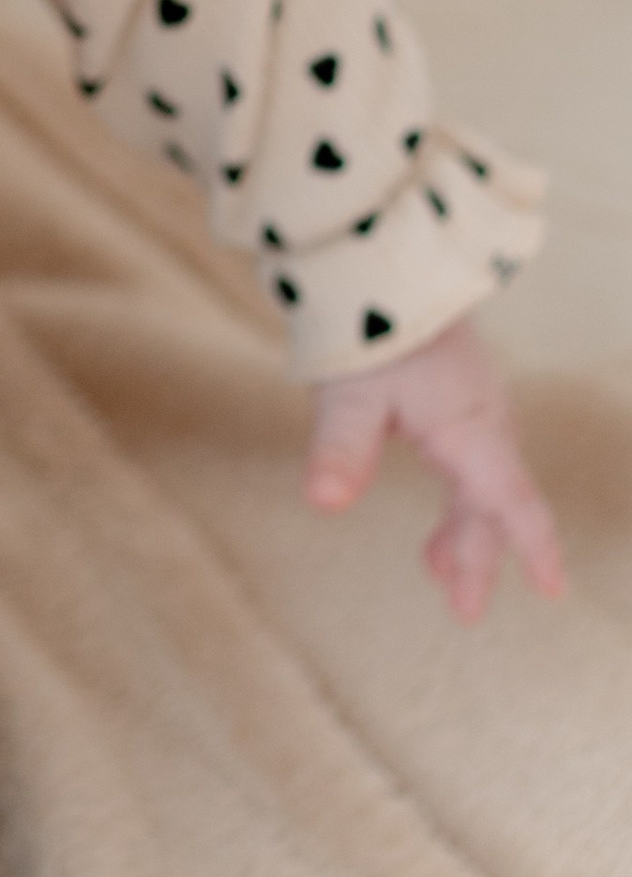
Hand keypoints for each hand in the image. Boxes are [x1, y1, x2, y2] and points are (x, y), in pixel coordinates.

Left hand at [304, 315, 565, 620]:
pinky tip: (438, 529)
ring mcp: (477, 406)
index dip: (533, 546)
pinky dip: (461, 502)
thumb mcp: (350, 393)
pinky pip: (473, 464)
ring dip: (465, 533)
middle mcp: (485, 421)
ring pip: (482, 486)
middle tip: (464, 611)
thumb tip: (322, 504)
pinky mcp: (461, 395)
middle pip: (490, 503)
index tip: (554, 589)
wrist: (386, 264)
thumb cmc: (372, 328)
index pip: (510, 500)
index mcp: (469, 428)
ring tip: (437, 575)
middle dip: (478, 558)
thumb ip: (340, 449)